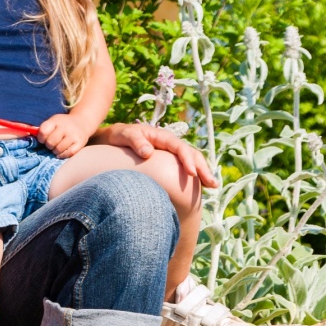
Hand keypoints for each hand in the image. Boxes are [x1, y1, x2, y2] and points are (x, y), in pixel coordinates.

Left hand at [37, 113, 92, 157]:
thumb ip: (43, 129)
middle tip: (51, 144)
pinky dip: (63, 155)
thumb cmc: (62, 124)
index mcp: (56, 120)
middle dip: (48, 145)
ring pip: (59, 149)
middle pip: (50, 142)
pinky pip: (69, 153)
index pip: (43, 131)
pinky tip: (61, 152)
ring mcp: (74, 135)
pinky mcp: (81, 142)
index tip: (43, 139)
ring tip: (56, 147)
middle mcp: (65, 127)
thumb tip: (27, 137)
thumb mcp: (53, 121)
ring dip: (55, 151)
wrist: (82, 122)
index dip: (41, 138)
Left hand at [94, 122, 217, 187]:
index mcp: (162, 137)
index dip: (188, 160)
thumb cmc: (119, 135)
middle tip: (212, 184)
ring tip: (212, 187)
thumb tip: (148, 153)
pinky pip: (183, 169)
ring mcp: (170, 154)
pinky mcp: (168, 163)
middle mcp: (170, 145)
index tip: (192, 174)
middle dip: (203, 169)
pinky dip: (194, 177)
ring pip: (191, 162)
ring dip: (202, 173)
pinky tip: (199, 189)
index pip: (180, 148)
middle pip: (192, 155)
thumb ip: (135, 141)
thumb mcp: (124, 135)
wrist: (114, 138)